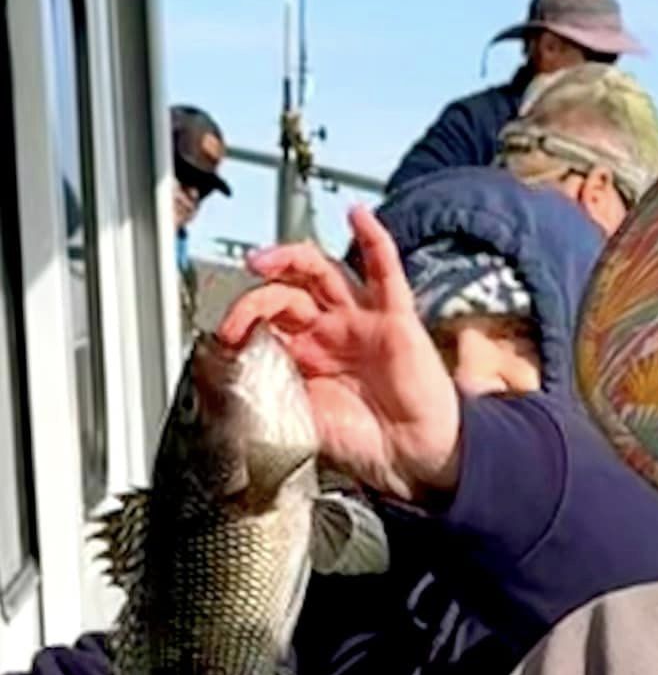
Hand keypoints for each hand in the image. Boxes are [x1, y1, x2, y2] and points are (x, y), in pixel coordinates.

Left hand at [218, 203, 461, 502]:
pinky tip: (360, 216)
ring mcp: (363, 321)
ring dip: (291, 257)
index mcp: (308, 355)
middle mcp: (332, 332)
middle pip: (287, 291)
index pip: (267, 318)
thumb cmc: (367, 444)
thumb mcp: (300, 418)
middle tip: (239, 315)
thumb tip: (230, 376)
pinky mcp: (396, 318)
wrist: (412, 458)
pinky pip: (386, 272)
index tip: (227, 338)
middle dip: (257, 297)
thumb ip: (269, 392)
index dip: (243, 320)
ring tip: (264, 260)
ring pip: (323, 272)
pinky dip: (375, 239)